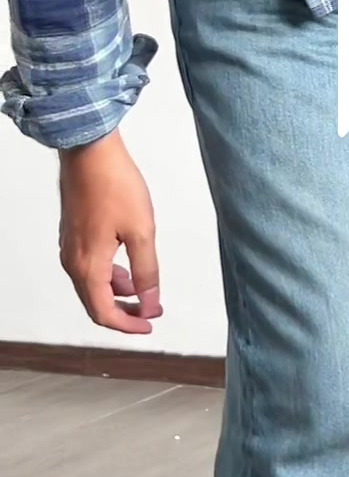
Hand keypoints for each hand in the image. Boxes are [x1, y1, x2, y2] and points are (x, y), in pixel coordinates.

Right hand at [58, 132, 162, 334]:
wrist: (90, 151)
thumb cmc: (114, 185)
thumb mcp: (141, 231)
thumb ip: (146, 271)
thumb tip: (149, 301)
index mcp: (88, 267)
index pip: (104, 313)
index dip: (128, 325)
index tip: (150, 323)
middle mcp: (73, 262)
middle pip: (96, 303)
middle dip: (125, 310)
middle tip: (152, 309)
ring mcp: (70, 248)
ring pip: (92, 285)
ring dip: (118, 291)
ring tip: (144, 287)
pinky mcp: (73, 234)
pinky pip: (89, 267)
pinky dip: (109, 274)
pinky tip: (127, 265)